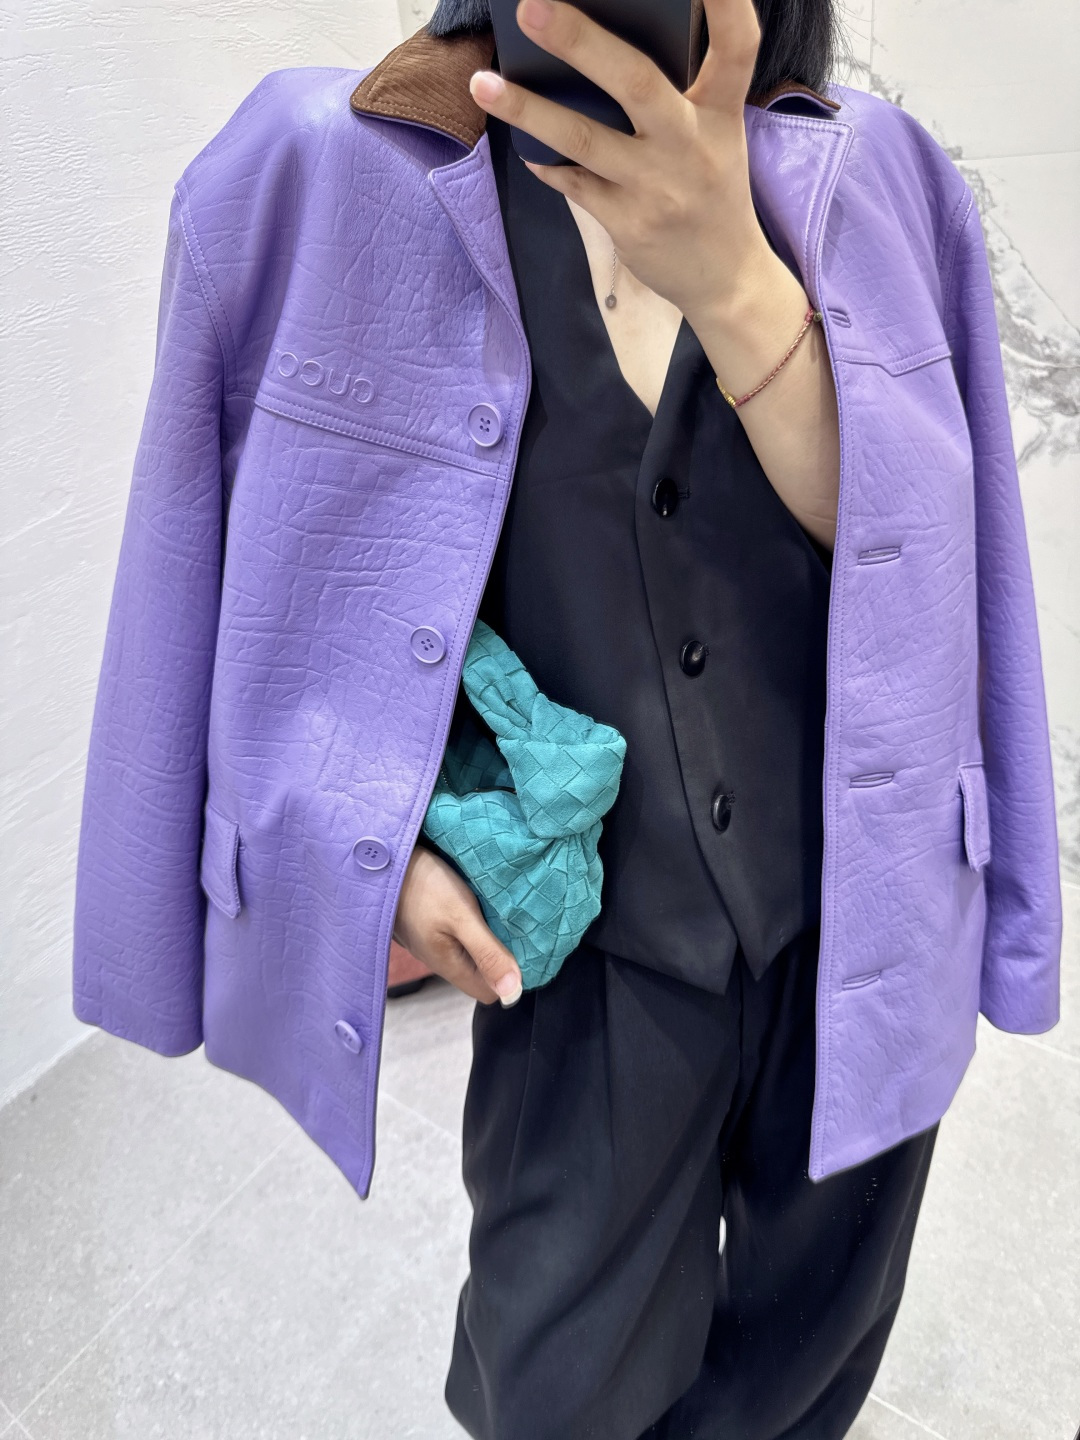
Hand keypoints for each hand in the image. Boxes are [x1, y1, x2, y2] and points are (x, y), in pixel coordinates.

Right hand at [392, 843, 523, 1005]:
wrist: (386, 860)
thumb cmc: (423, 885)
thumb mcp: (462, 917)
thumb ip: (488, 953)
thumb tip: (512, 992)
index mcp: (449, 965)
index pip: (488, 993)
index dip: (509, 978)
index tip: (525, 951)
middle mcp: (439, 959)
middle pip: (478, 973)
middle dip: (500, 956)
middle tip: (518, 929)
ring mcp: (430, 942)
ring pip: (468, 952)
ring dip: (486, 939)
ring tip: (501, 915)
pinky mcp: (425, 925)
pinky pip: (456, 935)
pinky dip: (471, 925)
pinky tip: (478, 905)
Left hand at [468, 0, 841, 550]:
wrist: (726, 280)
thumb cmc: (712, 191)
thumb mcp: (716, 136)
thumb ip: (679, 96)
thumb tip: (598, 48)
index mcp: (721, 113)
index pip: (736, 47)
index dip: (726, 4)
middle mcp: (690, 145)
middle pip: (635, 82)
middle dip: (580, 41)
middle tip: (532, 7)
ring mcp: (656, 187)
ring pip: (583, 139)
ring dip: (528, 109)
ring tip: (483, 84)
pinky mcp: (628, 223)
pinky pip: (572, 182)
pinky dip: (546, 161)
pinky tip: (523, 145)